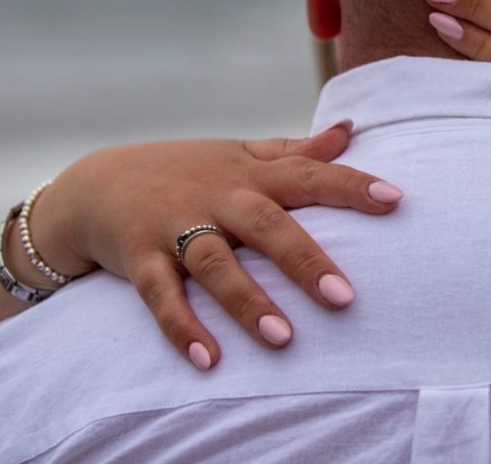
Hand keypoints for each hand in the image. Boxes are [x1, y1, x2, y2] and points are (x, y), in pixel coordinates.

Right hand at [20, 123, 404, 368]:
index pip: (309, 173)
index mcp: (250, 173)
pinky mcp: (139, 259)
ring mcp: (175, 228)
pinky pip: (161, 298)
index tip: (396, 200)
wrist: (95, 184)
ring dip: (247, 302)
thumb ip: (297, 151)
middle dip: (305, 260)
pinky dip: (182, 329)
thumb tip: (352, 130)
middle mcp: (217, 197)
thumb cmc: (187, 172)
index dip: (352, 184)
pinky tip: (210, 361)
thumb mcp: (240, 154)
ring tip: (283, 338)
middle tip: (345, 298)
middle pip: (266, 225)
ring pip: (214, 265)